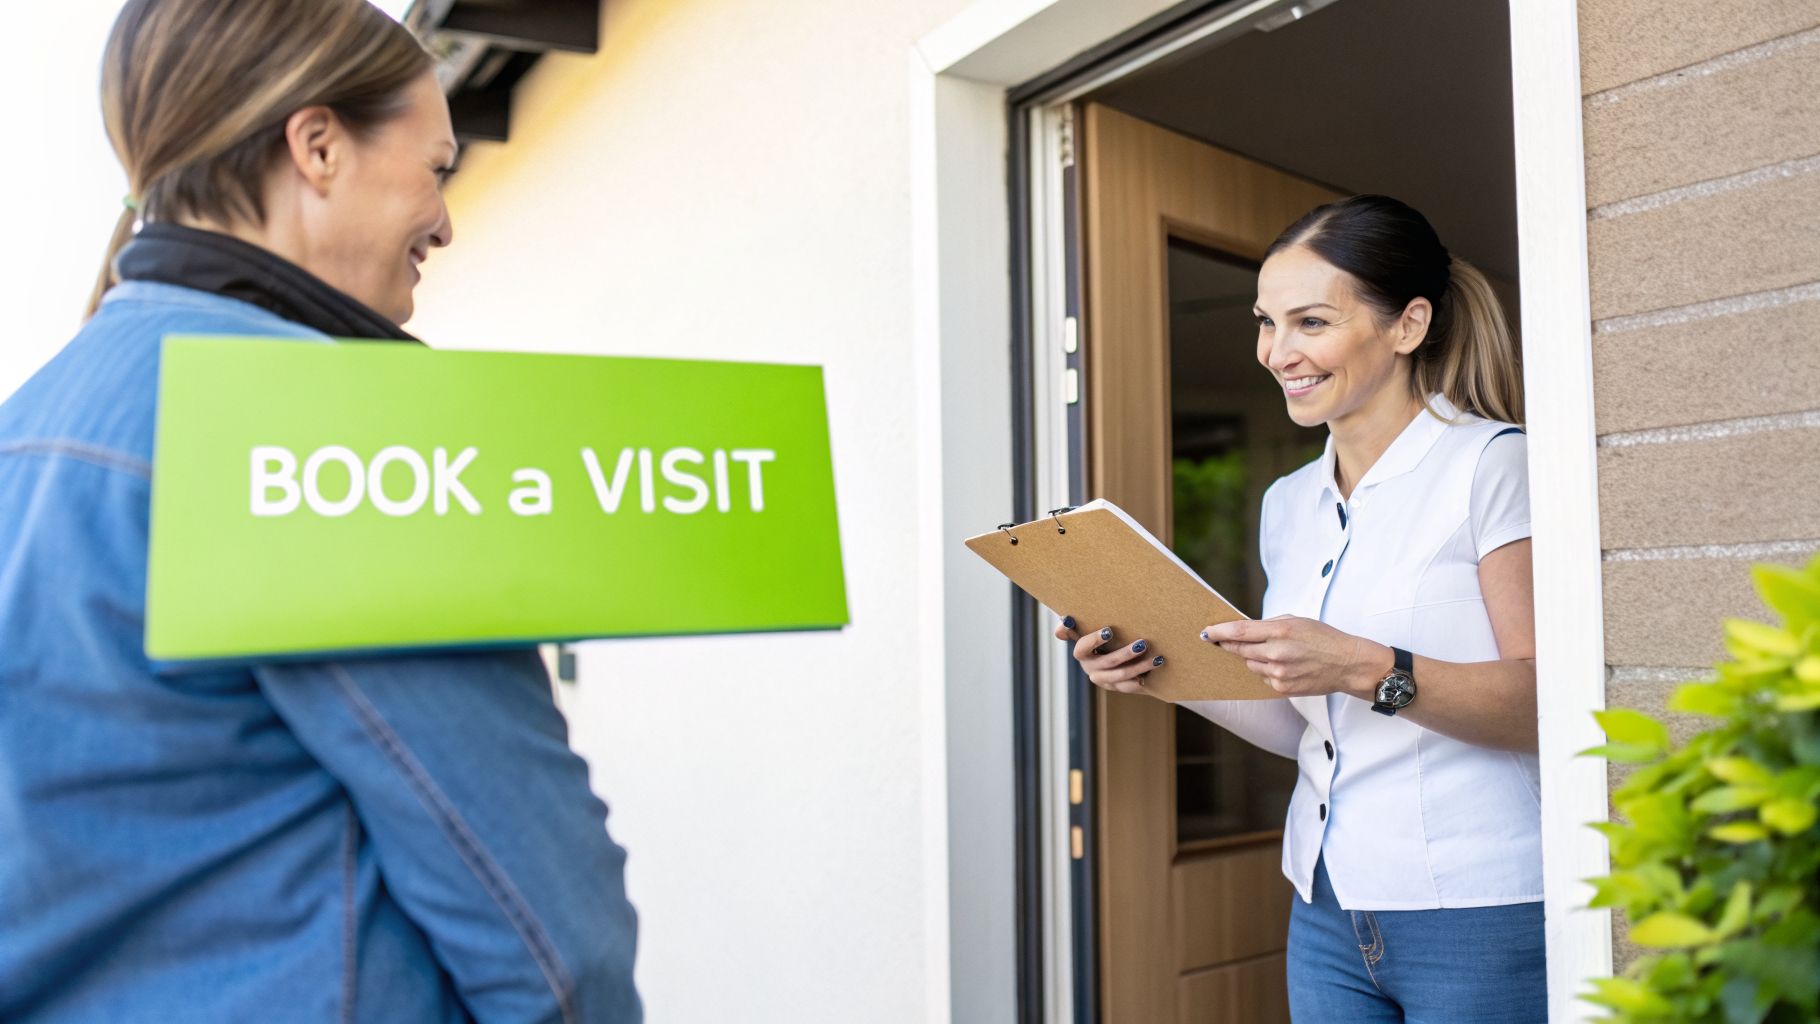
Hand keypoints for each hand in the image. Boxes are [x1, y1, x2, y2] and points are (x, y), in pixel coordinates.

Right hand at [1054, 617, 1162, 694]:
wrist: (1107, 655)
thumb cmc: (1099, 636)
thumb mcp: (1086, 629)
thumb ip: (1073, 625)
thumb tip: (1066, 620)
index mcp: (1082, 653)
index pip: (1083, 648)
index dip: (1093, 640)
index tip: (1109, 631)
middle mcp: (1090, 668)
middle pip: (1108, 662)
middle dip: (1125, 653)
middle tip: (1142, 644)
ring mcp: (1103, 679)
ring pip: (1121, 675)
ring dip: (1140, 667)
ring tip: (1157, 658)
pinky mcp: (1116, 686)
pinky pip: (1128, 687)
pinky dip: (1140, 681)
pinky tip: (1152, 674)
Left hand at [1200, 616, 1387, 698]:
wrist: (1347, 664)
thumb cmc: (1323, 638)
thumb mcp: (1296, 621)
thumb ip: (1269, 625)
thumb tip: (1243, 630)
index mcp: (1280, 631)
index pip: (1239, 632)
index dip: (1218, 632)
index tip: (1206, 633)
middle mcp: (1277, 653)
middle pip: (1239, 650)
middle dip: (1229, 645)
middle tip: (1223, 642)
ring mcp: (1279, 673)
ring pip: (1250, 665)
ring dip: (1254, 658)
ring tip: (1275, 653)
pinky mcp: (1283, 689)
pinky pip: (1263, 678)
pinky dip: (1267, 672)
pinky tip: (1285, 667)